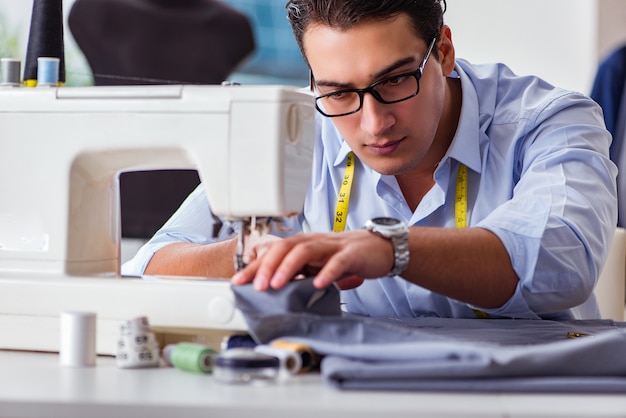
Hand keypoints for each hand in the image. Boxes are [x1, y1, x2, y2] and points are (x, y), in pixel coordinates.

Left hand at [231, 229, 395, 290]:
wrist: (380, 248)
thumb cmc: (345, 257)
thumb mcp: (316, 266)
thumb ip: (297, 275)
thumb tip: (271, 291)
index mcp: (303, 245)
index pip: (273, 252)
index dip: (254, 266)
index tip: (238, 282)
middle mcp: (314, 242)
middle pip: (285, 247)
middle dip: (268, 266)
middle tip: (257, 286)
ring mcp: (333, 246)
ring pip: (306, 251)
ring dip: (289, 267)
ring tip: (277, 285)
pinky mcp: (352, 254)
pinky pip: (337, 262)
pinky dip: (327, 272)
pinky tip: (318, 284)